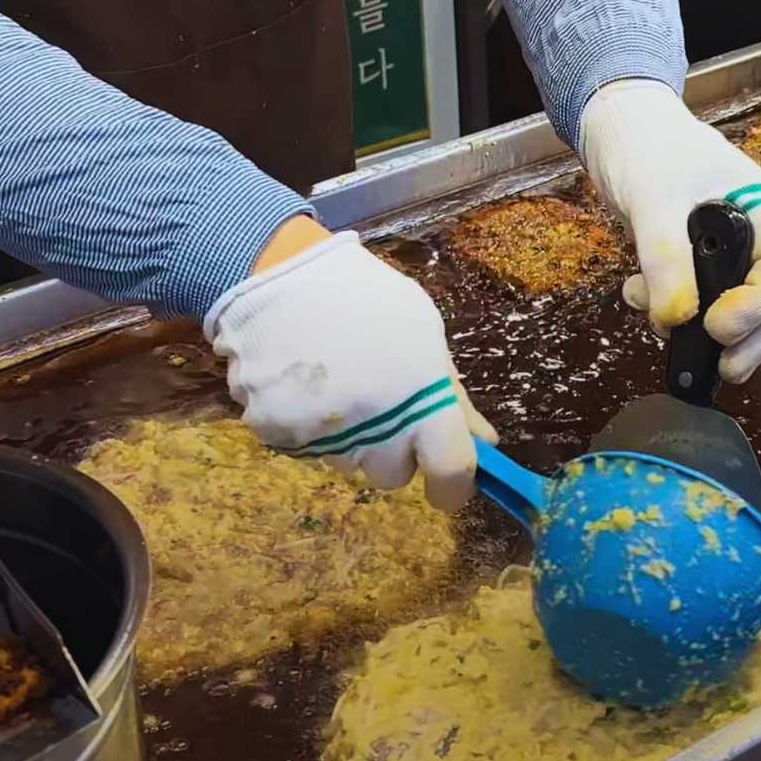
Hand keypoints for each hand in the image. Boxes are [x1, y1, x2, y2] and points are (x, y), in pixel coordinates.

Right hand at [207, 222, 496, 511]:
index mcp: (421, 398)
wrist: (282, 273)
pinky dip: (305, 425)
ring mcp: (321, 435)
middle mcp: (373, 426)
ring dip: (349, 437)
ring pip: (346, 463)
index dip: (452, 487)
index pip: (451, 472)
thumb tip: (485, 443)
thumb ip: (452, 396)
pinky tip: (304, 383)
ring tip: (337, 381)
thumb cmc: (367, 300)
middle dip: (392, 450)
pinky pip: (303, 448)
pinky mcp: (276, 433)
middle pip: (392, 476)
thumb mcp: (423, 336)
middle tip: (381, 404)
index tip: (446, 482)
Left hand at [577, 79, 760, 383]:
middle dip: (755, 337)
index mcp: (757, 206)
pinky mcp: (692, 258)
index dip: (760, 307)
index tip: (716, 329)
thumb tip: (677, 319)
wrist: (612, 124)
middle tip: (724, 371)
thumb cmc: (642, 146)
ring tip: (664, 331)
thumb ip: (665, 256)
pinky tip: (640, 300)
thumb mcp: (652, 197)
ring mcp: (723, 246)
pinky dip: (673, 312)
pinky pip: (699, 299)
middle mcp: (750, 229)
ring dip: (707, 331)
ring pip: (740, 304)